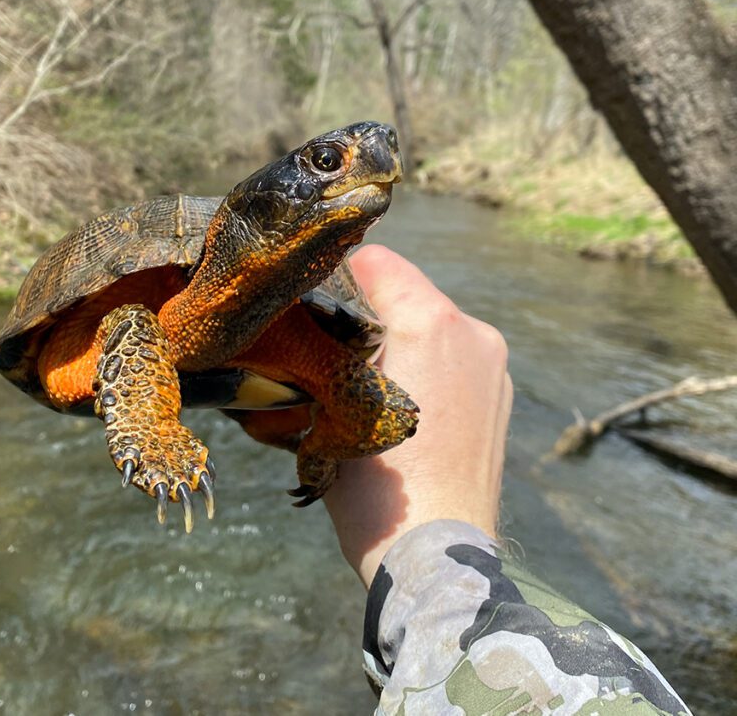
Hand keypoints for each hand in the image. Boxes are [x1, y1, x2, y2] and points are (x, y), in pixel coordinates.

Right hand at [324, 245, 511, 586]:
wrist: (435, 553)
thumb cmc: (373, 489)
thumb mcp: (333, 408)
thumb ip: (330, 350)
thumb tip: (317, 328)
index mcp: (430, 323)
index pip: (377, 262)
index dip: (339, 276)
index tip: (315, 300)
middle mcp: (472, 331)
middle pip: (407, 293)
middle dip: (370, 312)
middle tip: (337, 350)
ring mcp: (494, 363)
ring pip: (434, 324)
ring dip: (403, 339)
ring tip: (373, 384)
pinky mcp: (501, 392)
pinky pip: (456, 355)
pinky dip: (430, 364)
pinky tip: (408, 406)